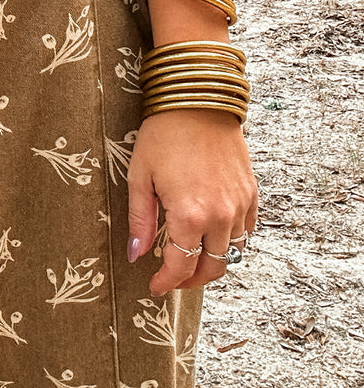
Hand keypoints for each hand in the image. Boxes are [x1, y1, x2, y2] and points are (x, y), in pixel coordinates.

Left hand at [126, 108, 257, 294]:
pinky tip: (214, 238)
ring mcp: (240, 205)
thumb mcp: (140, 177)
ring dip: (213, 263)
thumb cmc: (164, 135)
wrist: (199, 100)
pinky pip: (247, 231)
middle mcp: (220, 216)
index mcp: (190, 215)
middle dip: (191, 281)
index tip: (154, 287)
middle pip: (212, 268)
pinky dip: (232, 242)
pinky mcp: (251, 193)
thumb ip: (140, 221)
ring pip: (233, 253)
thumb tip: (136, 255)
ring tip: (193, 260)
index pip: (181, 266)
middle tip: (173, 279)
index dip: (166, 283)